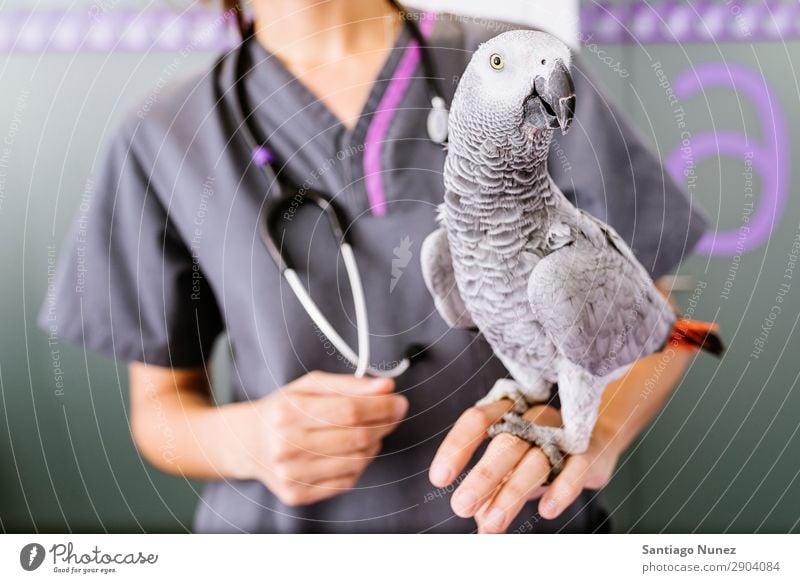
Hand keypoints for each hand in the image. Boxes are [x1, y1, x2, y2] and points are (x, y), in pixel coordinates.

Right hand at [244, 371, 407, 505]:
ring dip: (374, 444)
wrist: (248, 442)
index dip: (382, 406)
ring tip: (372, 432)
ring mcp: (290, 475)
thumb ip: (349, 384)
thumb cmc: (284, 409)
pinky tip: (356, 451)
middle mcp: (285, 446)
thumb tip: (386, 387)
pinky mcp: (297, 494)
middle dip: (384, 424)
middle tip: (394, 414)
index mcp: (287, 412)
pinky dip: (360, 465)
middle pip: (356, 437)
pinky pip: (346, 481)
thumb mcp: (310, 385)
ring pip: (356, 461)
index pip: (349, 410)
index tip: (399, 401)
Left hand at [429, 401, 619, 532]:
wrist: (598, 436)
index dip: (457, 447)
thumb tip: (475, 517)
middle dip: (482, 477)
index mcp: (509, 413)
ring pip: (536, 459)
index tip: (439, 478)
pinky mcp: (591, 451)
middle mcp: (533, 418)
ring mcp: (563, 432)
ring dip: (512, 492)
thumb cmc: (541, 450)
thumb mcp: (513, 466)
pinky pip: (576, 468)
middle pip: (505, 442)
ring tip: (492, 524)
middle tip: (460, 506)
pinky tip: (546, 510)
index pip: (478, 421)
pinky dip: (561, 489)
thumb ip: (494, 488)